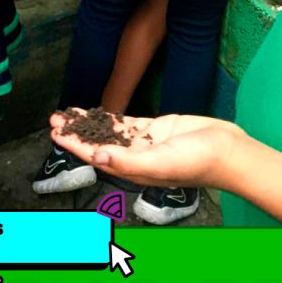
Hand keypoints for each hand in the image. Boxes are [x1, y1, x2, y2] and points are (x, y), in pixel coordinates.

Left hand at [49, 108, 245, 187]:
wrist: (228, 151)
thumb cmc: (198, 162)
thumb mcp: (159, 163)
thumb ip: (128, 161)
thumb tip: (97, 155)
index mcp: (133, 170)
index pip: (95, 156)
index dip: (74, 144)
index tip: (55, 133)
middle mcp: (135, 158)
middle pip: (97, 144)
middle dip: (75, 133)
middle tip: (53, 119)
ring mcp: (145, 143)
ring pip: (110, 133)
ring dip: (89, 124)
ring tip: (68, 114)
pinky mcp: (156, 129)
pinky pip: (127, 124)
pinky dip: (111, 119)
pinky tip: (97, 113)